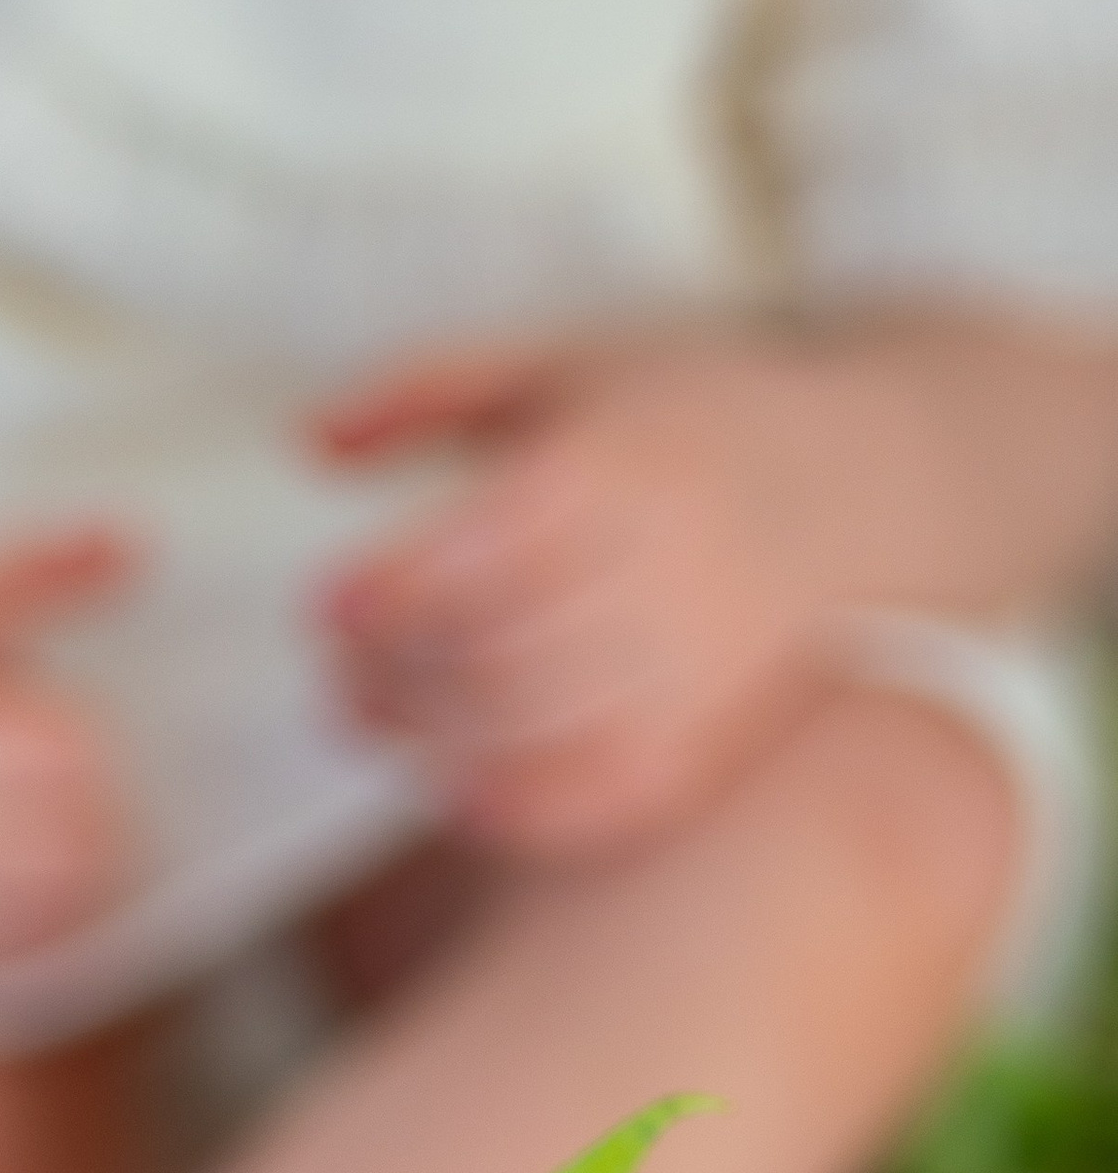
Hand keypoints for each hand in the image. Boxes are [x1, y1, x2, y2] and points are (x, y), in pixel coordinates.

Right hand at [0, 528, 138, 967]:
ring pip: (43, 929)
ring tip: (26, 838)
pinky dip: (20, 939)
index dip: (86, 756)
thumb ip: (39, 570)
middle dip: (87, 827)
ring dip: (64, 890)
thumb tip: (138, 546)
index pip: (73, 774)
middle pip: (71, 861)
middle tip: (53, 795)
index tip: (53, 736)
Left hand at [313, 333, 879, 859]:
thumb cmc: (677, 423)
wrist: (867, 483)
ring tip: (392, 723)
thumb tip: (306, 444)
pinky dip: (510, 805)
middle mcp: (667, 564)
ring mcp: (700, 662)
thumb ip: (425, 389)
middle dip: (391, 678)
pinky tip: (461, 781)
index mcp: (619, 462)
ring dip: (433, 744)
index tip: (328, 605)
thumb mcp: (558, 367)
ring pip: (537, 732)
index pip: (477, 550)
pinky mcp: (716, 741)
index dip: (383, 592)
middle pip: (493, 652)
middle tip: (346, 677)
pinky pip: (598, 799)